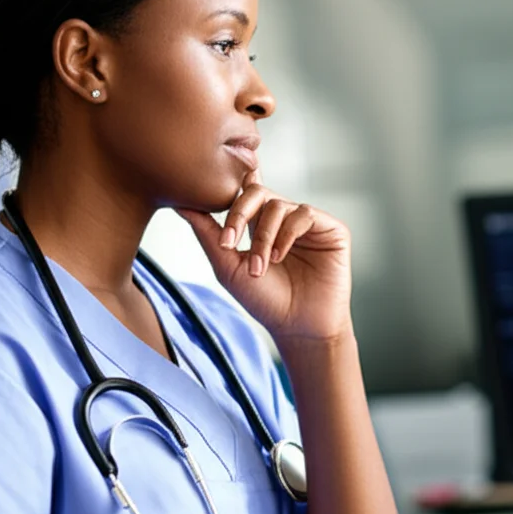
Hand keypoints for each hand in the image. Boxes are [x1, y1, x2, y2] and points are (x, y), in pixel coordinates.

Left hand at [176, 171, 351, 342]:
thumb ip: (207, 234)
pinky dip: (286, 234)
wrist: (298, 327)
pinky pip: (304, 214)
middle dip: (238, 214)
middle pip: (256, 192)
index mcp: (259, 223)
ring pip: (278, 206)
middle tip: (228, 243)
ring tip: (259, 267)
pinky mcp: (331, 228)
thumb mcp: (227, 266)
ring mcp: (308, 221)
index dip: (230, 186)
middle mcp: (284, 217)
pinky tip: (279, 257)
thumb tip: (181, 204)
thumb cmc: (264, 300)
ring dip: (263, 236)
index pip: (245, 191)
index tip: (208, 193)